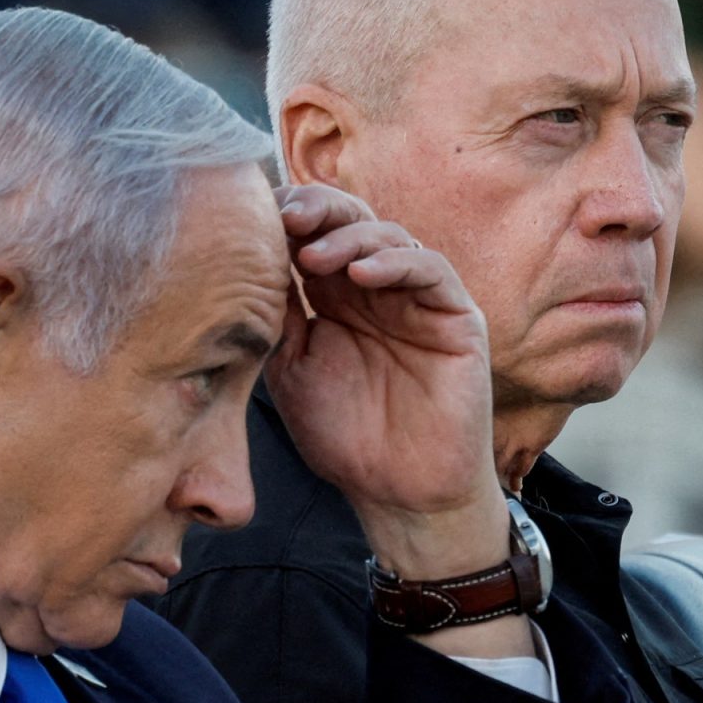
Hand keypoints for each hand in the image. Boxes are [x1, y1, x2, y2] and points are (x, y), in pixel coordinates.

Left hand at [264, 184, 507, 581]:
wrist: (399, 492)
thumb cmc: (345, 438)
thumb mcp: (291, 368)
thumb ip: (277, 316)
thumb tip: (246, 261)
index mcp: (335, 297)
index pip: (313, 235)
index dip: (288, 217)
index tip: (253, 217)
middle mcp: (377, 289)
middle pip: (351, 220)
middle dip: (317, 209)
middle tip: (286, 216)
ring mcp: (417, 299)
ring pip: (388, 236)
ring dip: (348, 237)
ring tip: (313, 257)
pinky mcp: (456, 317)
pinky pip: (430, 270)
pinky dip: (396, 263)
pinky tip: (362, 274)